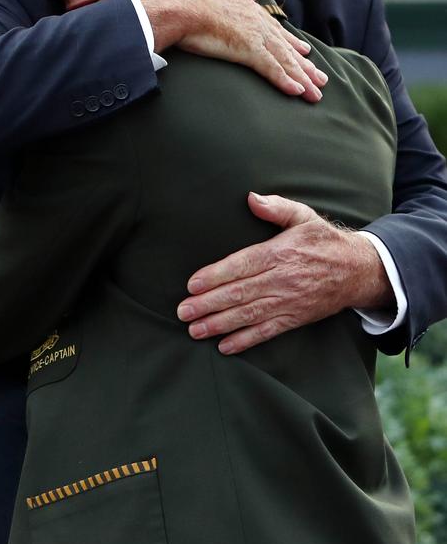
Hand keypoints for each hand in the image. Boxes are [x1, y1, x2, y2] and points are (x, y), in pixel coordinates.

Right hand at [135, 0, 326, 101]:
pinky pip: (272, 69)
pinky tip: (297, 92)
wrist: (179, 5)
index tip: (305, 52)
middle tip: (320, 79)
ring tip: (315, 94)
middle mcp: (258, 23)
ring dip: (302, 79)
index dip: (291, 43)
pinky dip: (285, 81)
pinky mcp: (248, 50)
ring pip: (285, 61)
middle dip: (305, 66)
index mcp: (249, 10)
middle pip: (287, 48)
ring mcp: (255, 36)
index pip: (275, 30)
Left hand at [177, 192, 393, 353]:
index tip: (192, 284)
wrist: (359, 270)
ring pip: (249, 315)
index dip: (215, 276)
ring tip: (195, 329)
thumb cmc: (325, 240)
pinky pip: (268, 332)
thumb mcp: (304, 216)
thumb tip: (251, 198)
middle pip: (240, 293)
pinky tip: (225, 346)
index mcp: (280, 253)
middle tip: (183, 311)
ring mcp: (289, 301)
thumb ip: (276, 208)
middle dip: (209, 303)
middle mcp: (282, 279)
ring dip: (220, 324)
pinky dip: (246, 340)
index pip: (242, 265)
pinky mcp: (295, 318)